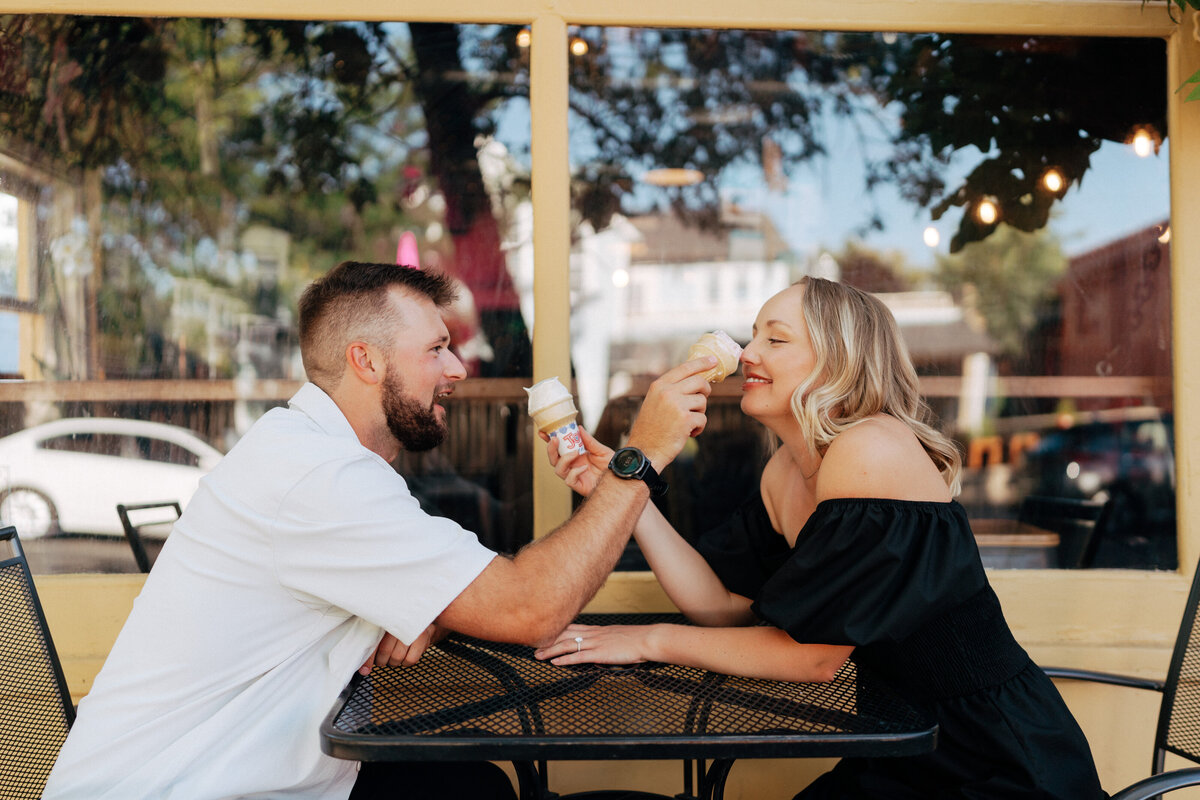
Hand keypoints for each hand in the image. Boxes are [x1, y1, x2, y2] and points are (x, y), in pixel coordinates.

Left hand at [359, 623, 443, 674]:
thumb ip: (371, 647)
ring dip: (393, 661)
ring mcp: (411, 629)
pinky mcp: (423, 637)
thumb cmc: (396, 626)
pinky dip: (406, 661)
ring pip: (397, 657)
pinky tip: (405, 655)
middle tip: (381, 658)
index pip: (373, 641)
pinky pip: (411, 660)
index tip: (364, 669)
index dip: (368, 659)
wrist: (419, 617)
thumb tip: (364, 671)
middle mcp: (398, 622)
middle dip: (381, 660)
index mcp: (384, 618)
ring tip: (393, 654)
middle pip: (385, 651)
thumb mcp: (381, 630)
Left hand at [533, 623, 655, 665]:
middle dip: (548, 640)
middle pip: (565, 635)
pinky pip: (578, 657)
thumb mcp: (618, 637)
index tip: (544, 633)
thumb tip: (601, 647)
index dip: (556, 631)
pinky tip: (555, 663)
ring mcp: (595, 643)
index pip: (572, 628)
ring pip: (567, 645)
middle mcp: (593, 634)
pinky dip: (565, 660)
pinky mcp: (599, 654)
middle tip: (533, 645)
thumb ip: (606, 640)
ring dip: (550, 651)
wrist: (647, 639)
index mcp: (597, 630)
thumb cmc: (637, 640)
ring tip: (538, 656)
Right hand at [542, 427, 612, 496]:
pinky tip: (584, 467)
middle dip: (551, 449)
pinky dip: (574, 472)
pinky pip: (569, 480)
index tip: (543, 432)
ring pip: (558, 469)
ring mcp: (575, 476)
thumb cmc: (611, 464)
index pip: (558, 448)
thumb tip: (578, 428)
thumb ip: (589, 441)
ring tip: (576, 453)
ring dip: (564, 459)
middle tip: (555, 439)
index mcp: (575, 455)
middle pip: (553, 459)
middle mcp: (572, 465)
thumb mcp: (601, 449)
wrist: (621, 475)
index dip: (549, 441)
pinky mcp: (579, 486)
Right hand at [627, 357, 713, 467]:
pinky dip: (698, 428)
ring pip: (702, 402)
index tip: (713, 361)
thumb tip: (695, 381)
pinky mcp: (686, 420)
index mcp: (659, 386)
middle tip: (702, 400)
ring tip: (686, 423)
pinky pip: (703, 419)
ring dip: (699, 413)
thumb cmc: (651, 429)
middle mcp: (667, 392)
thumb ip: (670, 390)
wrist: (644, 451)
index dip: (701, 363)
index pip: (684, 368)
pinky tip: (687, 434)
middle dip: (705, 391)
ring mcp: (677, 405)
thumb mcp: (654, 402)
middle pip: (699, 382)